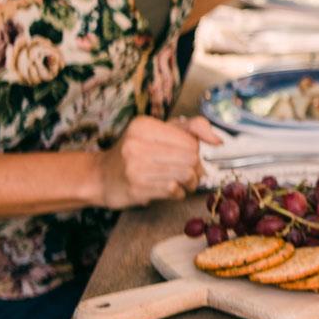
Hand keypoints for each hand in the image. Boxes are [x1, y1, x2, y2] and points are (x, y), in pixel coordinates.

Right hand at [96, 116, 222, 208]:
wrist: (100, 177)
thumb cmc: (135, 153)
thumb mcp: (158, 131)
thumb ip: (190, 128)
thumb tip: (217, 140)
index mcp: (144, 126)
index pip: (190, 139)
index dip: (197, 150)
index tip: (192, 156)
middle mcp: (137, 144)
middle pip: (191, 157)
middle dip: (197, 168)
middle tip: (191, 172)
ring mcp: (135, 167)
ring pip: (186, 174)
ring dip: (191, 182)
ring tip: (184, 182)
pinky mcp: (137, 188)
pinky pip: (174, 190)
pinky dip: (179, 192)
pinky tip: (171, 190)